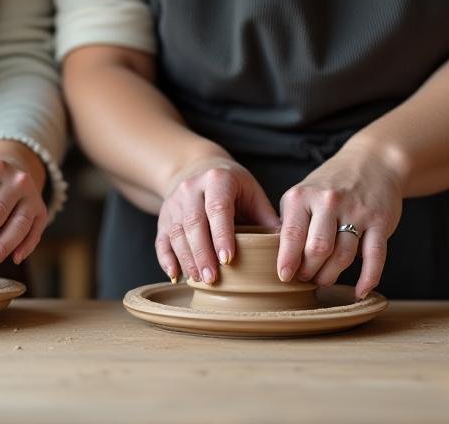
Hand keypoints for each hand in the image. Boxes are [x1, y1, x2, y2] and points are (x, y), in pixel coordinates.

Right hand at [156, 156, 280, 283]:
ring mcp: (173, 203)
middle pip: (193, 223)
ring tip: (198, 280)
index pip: (217, 208)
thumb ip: (266, 217)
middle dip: (202, 253)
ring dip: (186, 259)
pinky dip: (166, 259)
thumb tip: (287, 246)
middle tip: (212, 279)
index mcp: (217, 180)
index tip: (227, 259)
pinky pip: (161, 240)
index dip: (221, 234)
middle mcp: (191, 189)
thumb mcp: (251, 193)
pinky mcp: (162, 217)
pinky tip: (176, 275)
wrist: (196, 169)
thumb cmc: (232, 186)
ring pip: (176, 233)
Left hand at [277, 148, 402, 298]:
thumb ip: (291, 222)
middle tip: (305, 278)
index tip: (284, 277)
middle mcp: (329, 202)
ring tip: (323, 280)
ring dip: (331, 275)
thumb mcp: (302, 195)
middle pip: (317, 249)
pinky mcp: (381, 221)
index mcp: (302, 196)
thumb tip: (279, 258)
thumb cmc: (329, 186)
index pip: (291, 235)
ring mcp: (357, 211)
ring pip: (343, 256)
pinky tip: (359, 291)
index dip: (287, 260)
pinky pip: (375, 256)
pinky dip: (368, 278)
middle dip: (309, 271)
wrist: (372, 162)